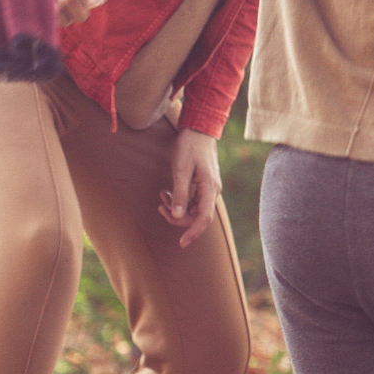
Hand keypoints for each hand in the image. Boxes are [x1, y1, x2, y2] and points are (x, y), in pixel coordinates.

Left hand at [159, 126, 221, 247]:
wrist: (198, 130)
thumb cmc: (189, 147)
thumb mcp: (181, 170)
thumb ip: (180, 194)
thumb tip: (178, 216)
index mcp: (210, 188)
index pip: (204, 218)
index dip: (192, 232)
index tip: (181, 243)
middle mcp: (212, 191)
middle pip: (197, 216)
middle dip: (178, 217)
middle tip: (160, 207)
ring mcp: (209, 189)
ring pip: (194, 210)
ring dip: (177, 208)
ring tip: (162, 196)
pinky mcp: (203, 185)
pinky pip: (193, 201)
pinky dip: (179, 201)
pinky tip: (167, 193)